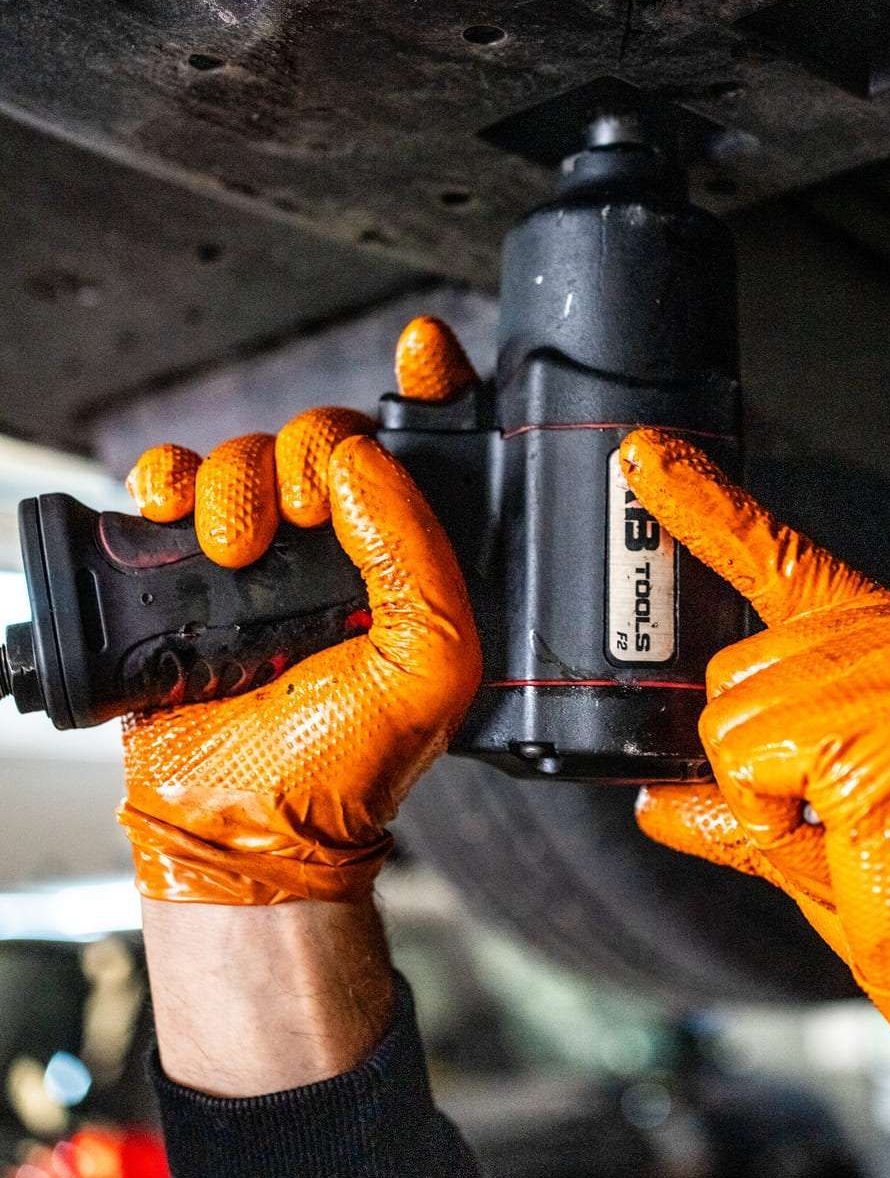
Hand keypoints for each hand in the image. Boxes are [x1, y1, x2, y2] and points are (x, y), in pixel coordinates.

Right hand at [119, 317, 480, 906]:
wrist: (244, 826)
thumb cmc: (348, 763)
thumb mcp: (428, 668)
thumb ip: (416, 558)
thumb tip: (359, 462)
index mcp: (414, 560)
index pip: (435, 447)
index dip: (433, 386)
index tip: (424, 351)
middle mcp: (344, 547)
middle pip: (325, 435)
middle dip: (307, 452)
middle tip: (298, 512)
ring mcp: (266, 556)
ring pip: (247, 454)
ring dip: (236, 481)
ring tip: (236, 549)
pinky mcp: (190, 569)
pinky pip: (174, 484)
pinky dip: (167, 479)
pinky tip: (174, 512)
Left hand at [622, 429, 889, 1162]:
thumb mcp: (806, 830)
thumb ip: (730, 792)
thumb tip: (653, 794)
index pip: (778, 554)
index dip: (702, 503)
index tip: (644, 458)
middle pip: (731, 664)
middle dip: (746, 757)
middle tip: (828, 813)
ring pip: (728, 711)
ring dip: (757, 790)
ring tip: (846, 826)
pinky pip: (745, 750)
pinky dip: (767, 808)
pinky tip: (844, 831)